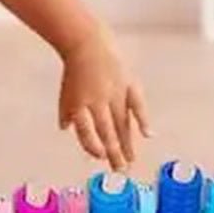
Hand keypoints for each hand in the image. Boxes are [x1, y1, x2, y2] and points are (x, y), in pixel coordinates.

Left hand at [58, 31, 150, 170]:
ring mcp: (114, 92)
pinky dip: (143, 119)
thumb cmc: (75, 71)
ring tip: (131, 161)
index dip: (93, 146)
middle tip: (120, 171)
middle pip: (106, 132)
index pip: (85, 132)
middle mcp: (97, 100)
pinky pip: (137, 103)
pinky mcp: (127, 83)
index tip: (100, 156)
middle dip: (114, 153)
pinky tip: (148, 135)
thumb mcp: (65, 95)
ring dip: (127, 143)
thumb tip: (66, 130)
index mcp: (79, 104)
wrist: (86, 41)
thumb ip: (66, 114)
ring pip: (122, 123)